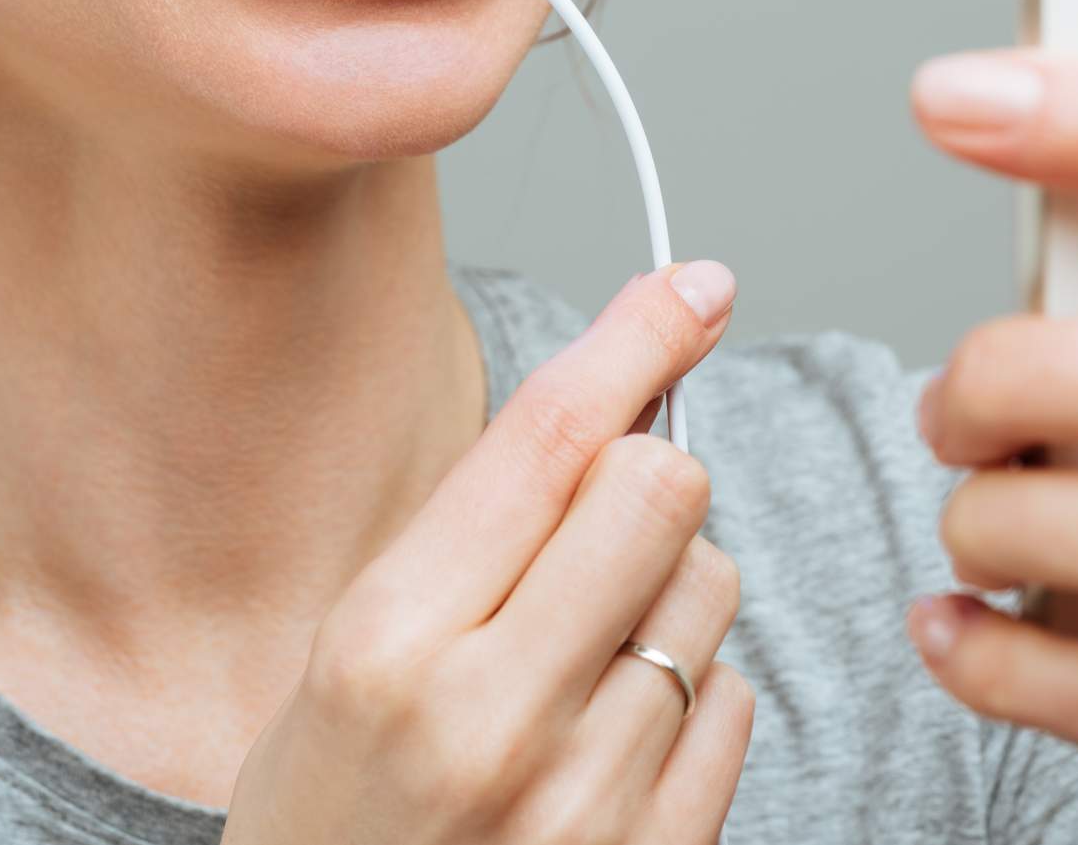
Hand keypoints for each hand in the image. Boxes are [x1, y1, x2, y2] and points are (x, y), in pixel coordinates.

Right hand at [220, 262, 750, 844]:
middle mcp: (488, 714)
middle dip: (648, 481)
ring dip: (669, 598)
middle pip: (662, 490)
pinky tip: (616, 740)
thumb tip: (628, 400)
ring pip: (712, 591)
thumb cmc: (341, 804)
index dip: (635, 335)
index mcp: (386, 639)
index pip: (549, 438)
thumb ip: (481, 534)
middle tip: (604, 525)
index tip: (695, 284)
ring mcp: (584, 798)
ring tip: (584, 663)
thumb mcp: (353, 653)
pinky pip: (737, 702)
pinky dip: (693, 696)